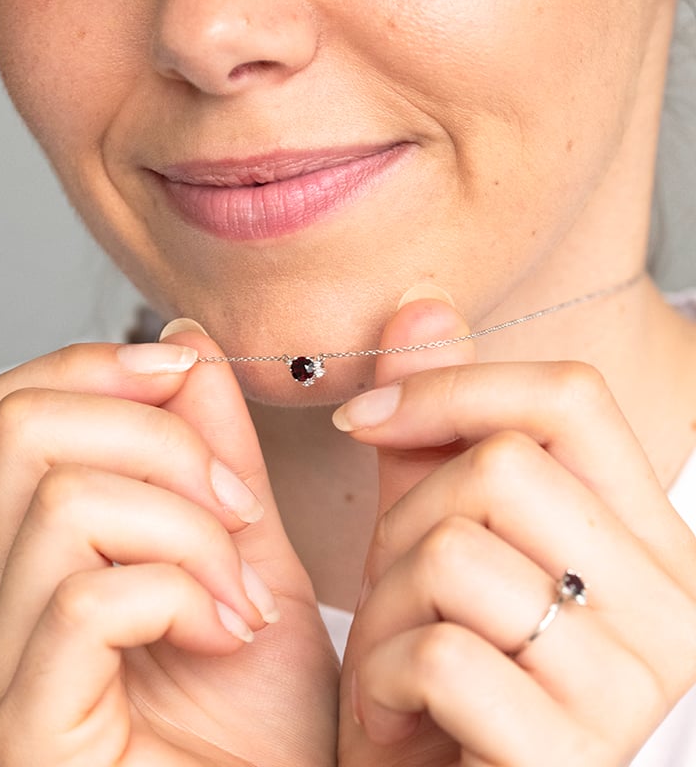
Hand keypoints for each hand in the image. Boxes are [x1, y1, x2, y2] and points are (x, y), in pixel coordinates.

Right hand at [0, 329, 337, 766]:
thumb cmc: (265, 700)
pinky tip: (225, 634)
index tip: (190, 384)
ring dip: (189, 531)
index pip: (7, 408)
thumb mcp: (248, 541)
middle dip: (158, 442)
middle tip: (236, 509)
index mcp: (31, 551)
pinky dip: (182, 595)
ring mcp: (0, 667)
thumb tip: (181, 343)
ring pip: (64, 502)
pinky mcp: (28, 728)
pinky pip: (85, 597)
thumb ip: (213, 443)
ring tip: (241, 593)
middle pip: (22, 428)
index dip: (98, 367)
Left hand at [337, 295, 695, 765]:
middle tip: (393, 595)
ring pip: (456, 552)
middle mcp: (674, 604)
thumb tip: (423, 307)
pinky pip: (440, 654)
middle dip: (401, 523)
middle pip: (501, 466)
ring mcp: (635, 686)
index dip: (452, 388)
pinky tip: (397, 720)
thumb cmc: (437, 674)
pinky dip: (381, 681)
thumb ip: (434, 430)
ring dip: (382, 609)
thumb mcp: (431, 539)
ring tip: (393, 662)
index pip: (570, 397)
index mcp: (648, 539)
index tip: (364, 419)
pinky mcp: (574, 758)